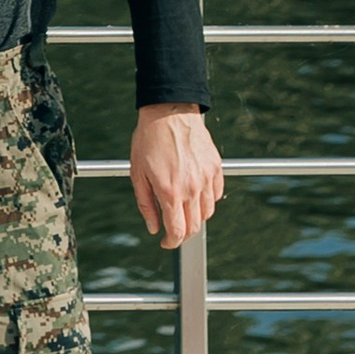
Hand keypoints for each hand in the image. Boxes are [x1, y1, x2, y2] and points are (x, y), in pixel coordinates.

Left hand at [129, 102, 223, 249]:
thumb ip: (146, 204)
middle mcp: (191, 188)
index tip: (166, 242)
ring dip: (196, 217)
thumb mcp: (138, 173)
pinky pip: (216, 194)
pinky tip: (196, 194)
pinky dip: (208, 200)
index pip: (178, 231)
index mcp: (170, 192)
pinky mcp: (215, 168)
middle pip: (195, 226)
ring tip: (183, 209)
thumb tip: (153, 227)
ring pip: (207, 212)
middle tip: (173, 229)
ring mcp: (206, 178)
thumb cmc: (149, 139)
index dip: (171, 242)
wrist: (169, 111)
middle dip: (183, 233)